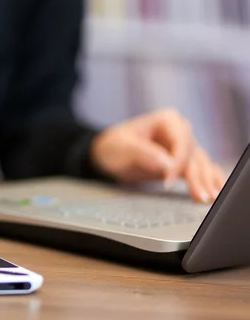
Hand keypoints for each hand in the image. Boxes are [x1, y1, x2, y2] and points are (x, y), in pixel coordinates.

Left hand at [90, 108, 226, 202]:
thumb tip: (168, 165)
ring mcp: (182, 148)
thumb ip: (146, 154)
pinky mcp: (182, 164)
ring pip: (201, 164)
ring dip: (208, 181)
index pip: (181, 142)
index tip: (169, 181)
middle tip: (202, 196)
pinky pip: (199, 172)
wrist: (105, 154)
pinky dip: (208, 182)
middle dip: (199, 176)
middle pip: (194, 155)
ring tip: (211, 198)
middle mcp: (180, 132)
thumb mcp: (124, 147)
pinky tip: (214, 193)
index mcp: (167, 120)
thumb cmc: (113, 146)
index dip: (178, 162)